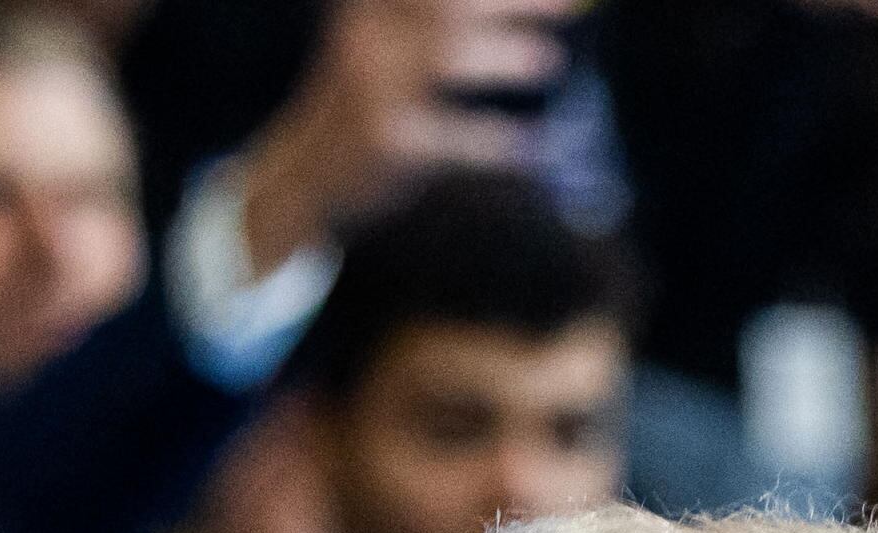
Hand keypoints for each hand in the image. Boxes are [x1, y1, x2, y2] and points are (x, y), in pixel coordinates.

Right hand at [233, 0, 575, 274]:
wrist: (307, 171)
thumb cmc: (373, 99)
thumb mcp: (389, 43)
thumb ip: (440, 20)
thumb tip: (546, 7)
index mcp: (374, 6)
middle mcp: (368, 37)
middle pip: (446, 6)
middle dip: (513, 1)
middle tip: (570, 6)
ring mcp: (373, 89)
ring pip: (444, 57)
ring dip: (504, 57)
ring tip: (549, 63)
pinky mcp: (386, 142)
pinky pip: (455, 138)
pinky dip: (500, 141)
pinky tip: (537, 143)